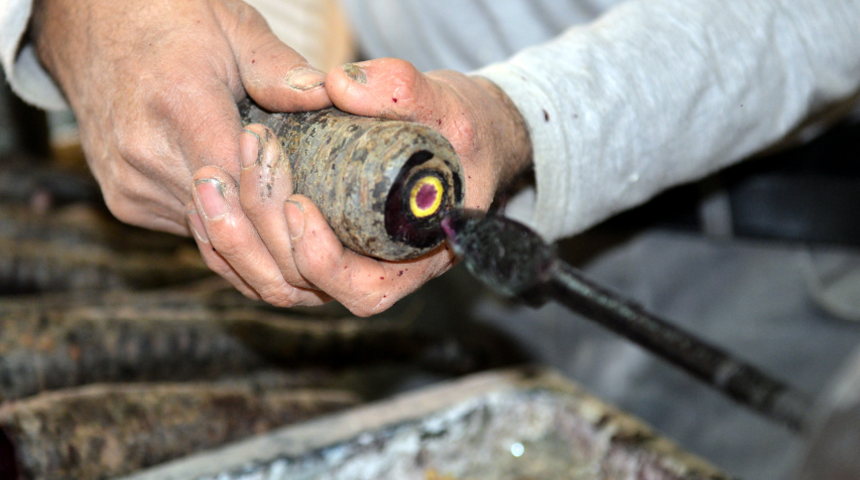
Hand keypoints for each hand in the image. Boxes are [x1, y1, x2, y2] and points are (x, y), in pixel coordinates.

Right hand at [30, 0, 330, 234]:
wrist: (95, 27)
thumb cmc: (171, 20)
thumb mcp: (234, 27)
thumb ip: (279, 68)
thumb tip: (324, 96)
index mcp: (179, 106)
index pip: (241, 187)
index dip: (283, 207)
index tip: (319, 212)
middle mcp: (146, 154)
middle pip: (229, 226)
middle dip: (279, 242)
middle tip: (320, 244)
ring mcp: (131, 183)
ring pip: (212, 238)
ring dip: (256, 241)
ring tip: (293, 229)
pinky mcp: (125, 201)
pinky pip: (190, 230)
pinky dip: (224, 229)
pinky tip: (251, 214)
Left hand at [188, 58, 531, 315]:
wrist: (457, 141)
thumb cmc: (464, 135)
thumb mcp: (451, 108)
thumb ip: (406, 92)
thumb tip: (340, 84)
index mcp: (416, 258)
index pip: (364, 289)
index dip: (322, 260)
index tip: (297, 204)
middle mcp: (374, 272)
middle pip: (305, 287)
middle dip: (261, 235)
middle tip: (242, 168)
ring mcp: (341, 263)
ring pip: (274, 280)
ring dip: (235, 239)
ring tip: (210, 180)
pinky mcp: (315, 244)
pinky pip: (263, 262)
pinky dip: (230, 237)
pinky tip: (210, 192)